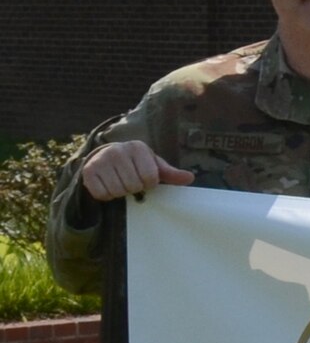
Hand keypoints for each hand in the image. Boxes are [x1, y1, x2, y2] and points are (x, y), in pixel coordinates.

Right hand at [78, 141, 195, 200]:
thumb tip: (189, 178)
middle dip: (134, 188)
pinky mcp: (88, 171)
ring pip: (118, 191)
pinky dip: (106, 195)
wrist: (106, 158)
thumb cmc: (136, 163)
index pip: (150, 178)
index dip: (149, 184)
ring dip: (120, 192)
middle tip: (130, 181)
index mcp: (138, 148)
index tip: (144, 178)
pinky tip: (108, 185)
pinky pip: (101, 194)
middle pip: (134, 186)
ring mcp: (100, 160)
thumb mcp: (154, 165)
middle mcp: (118, 151)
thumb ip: (170, 173)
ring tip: (119, 182)